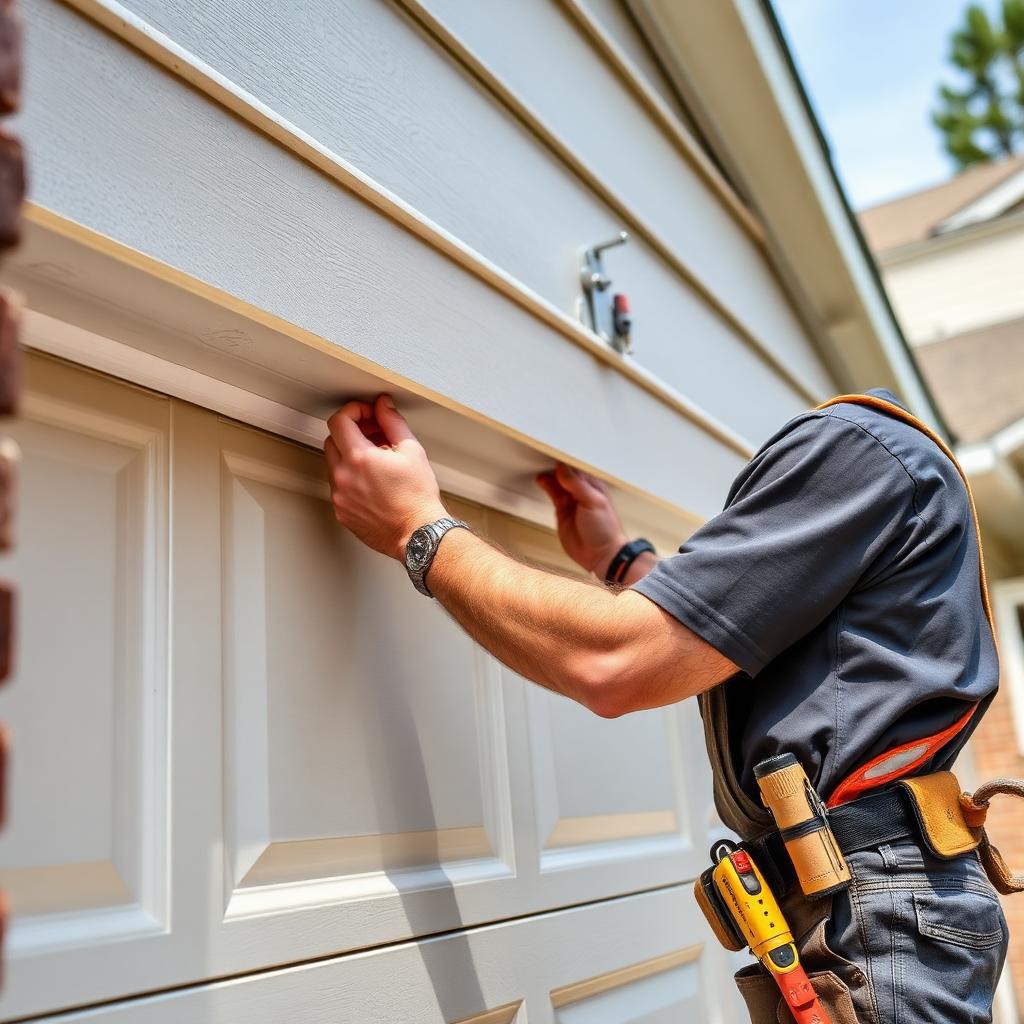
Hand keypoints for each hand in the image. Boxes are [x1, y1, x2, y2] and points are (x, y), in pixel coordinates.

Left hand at [324, 394, 446, 559]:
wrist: (418, 534)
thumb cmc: (418, 498)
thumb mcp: (412, 451)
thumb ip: (393, 422)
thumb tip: (383, 406)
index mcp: (359, 458)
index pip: (339, 421)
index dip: (352, 411)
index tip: (365, 414)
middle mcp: (343, 476)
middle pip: (332, 440)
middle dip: (351, 432)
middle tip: (373, 435)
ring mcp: (340, 496)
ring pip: (333, 464)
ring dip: (350, 456)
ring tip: (377, 462)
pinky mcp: (341, 512)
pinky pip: (338, 487)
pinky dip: (351, 479)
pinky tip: (373, 482)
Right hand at [536, 464, 627, 576]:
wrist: (600, 554)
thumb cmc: (604, 528)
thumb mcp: (593, 502)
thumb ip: (577, 484)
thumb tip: (562, 468)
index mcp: (594, 485)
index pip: (578, 467)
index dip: (567, 459)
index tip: (555, 449)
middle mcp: (582, 490)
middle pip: (566, 473)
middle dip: (556, 465)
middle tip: (543, 454)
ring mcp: (572, 500)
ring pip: (558, 483)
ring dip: (550, 475)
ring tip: (540, 469)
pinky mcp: (562, 511)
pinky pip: (553, 494)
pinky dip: (546, 486)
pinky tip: (541, 480)